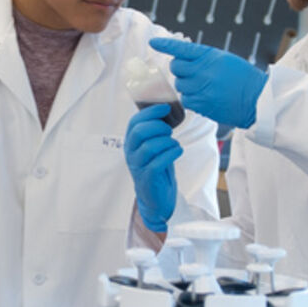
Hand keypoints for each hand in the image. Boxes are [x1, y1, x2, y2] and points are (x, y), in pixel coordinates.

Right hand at [125, 104, 182, 232]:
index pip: (134, 122)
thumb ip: (154, 132)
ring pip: (150, 146)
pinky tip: (177, 151)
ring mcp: (137, 165)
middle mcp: (130, 153)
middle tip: (169, 132)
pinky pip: (159, 161)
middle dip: (159, 127)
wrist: (156, 198)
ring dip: (168, 142)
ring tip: (174, 145)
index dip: (150, 112)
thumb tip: (165, 111)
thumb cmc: (156, 168)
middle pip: (140, 132)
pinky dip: (172, 153)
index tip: (165, 108)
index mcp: (130, 142)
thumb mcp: (153, 147)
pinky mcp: (147, 177)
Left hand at [150, 38, 268, 128]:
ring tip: (203, 86)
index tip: (153, 42)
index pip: (182, 48)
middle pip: (176, 68)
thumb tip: (182, 58)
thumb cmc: (242, 77)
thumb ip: (203, 58)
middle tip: (192, 72)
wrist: (256, 99)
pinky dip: (191, 98)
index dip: (165, 45)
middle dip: (180, 69)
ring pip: (180, 85)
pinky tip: (204, 97)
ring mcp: (202, 88)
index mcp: (209, 56)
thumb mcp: (224, 59)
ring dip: (187, 85)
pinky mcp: (202, 104)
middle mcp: (204, 71)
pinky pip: (186, 100)